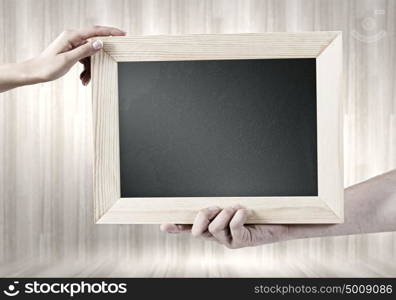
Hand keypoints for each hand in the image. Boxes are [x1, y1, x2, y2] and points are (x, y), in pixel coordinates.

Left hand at [31, 25, 124, 84]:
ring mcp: (73, 45)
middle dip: (101, 56)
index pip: (95, 31)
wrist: (34, 72)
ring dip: (91, 68)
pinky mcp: (72, 52)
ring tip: (85, 79)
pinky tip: (83, 79)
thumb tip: (100, 43)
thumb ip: (85, 50)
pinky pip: (85, 59)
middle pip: (95, 44)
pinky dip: (86, 69)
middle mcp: (73, 38)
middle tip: (111, 61)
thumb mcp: (68, 60)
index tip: (123, 34)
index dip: (110, 32)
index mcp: (71, 36)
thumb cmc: (47, 66)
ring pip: (90, 55)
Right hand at [160, 205, 288, 248]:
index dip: (176, 228)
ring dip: (224, 213)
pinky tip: (244, 211)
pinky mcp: (242, 242)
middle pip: (196, 230)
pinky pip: (233, 228)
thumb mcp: (232, 206)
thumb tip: (208, 201)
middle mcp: (217, 237)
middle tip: (216, 206)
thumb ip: (218, 206)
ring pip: (214, 229)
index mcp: (211, 227)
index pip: (189, 228)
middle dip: (203, 215)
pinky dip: (237, 216)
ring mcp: (228, 241)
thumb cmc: (254, 212)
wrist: (277, 222)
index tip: (165, 225)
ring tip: (236, 207)